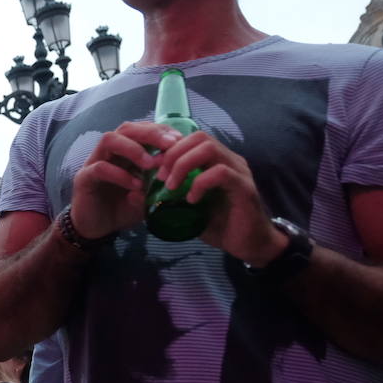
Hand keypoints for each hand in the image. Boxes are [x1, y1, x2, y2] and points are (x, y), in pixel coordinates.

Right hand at [69, 121, 178, 239]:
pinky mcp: (84, 178)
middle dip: (150, 134)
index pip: (141, 130)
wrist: (95, 229)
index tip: (179, 140)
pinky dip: (120, 175)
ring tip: (150, 164)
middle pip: (126, 129)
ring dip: (133, 149)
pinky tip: (135, 186)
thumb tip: (170, 175)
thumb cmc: (121, 209)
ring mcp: (94, 163)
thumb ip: (156, 186)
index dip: (160, 131)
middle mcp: (108, 153)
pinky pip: (100, 168)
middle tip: (170, 145)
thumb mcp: (146, 197)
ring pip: (109, 140)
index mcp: (124, 152)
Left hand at [156, 130, 286, 265]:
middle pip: (199, 137)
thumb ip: (163, 199)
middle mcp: (229, 160)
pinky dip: (200, 183)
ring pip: (209, 148)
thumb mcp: (185, 210)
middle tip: (160, 177)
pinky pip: (221, 173)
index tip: (151, 167)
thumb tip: (133, 195)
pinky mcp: (245, 187)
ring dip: (184, 164)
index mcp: (215, 161)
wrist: (250, 245)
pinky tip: (192, 200)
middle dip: (173, 154)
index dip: (168, 148)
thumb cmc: (218, 225)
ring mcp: (239, 171)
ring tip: (171, 186)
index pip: (191, 138)